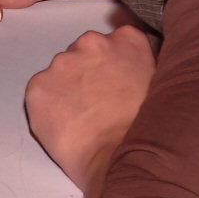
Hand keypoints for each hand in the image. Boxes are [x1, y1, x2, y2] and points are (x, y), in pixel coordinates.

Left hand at [25, 25, 156, 196]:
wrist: (116, 157)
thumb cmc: (143, 129)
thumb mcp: (160, 85)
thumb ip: (142, 65)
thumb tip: (134, 67)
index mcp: (126, 40)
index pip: (114, 42)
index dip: (112, 65)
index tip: (114, 83)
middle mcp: (92, 42)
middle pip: (83, 53)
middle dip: (87, 74)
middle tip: (97, 103)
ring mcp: (62, 62)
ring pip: (60, 72)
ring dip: (66, 89)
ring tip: (82, 118)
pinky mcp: (38, 85)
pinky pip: (40, 92)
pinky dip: (48, 106)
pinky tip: (65, 124)